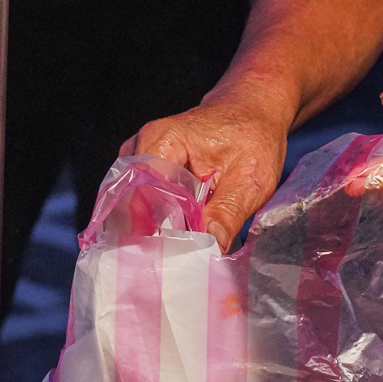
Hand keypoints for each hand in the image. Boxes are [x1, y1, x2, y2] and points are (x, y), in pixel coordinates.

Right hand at [123, 98, 287, 251]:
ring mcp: (137, 158)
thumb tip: (211, 248)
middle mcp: (140, 146)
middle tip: (164, 270)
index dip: (150, 229)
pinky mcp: (142, 172)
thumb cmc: (254, 137)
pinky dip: (151, 224)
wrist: (252, 111)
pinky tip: (168, 243)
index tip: (165, 260)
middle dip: (143, 237)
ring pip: (130, 206)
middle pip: (129, 202)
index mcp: (164, 140)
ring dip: (146, 233)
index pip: (142, 192)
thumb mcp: (251, 179)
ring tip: (166, 260)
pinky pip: (138, 203)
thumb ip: (228, 213)